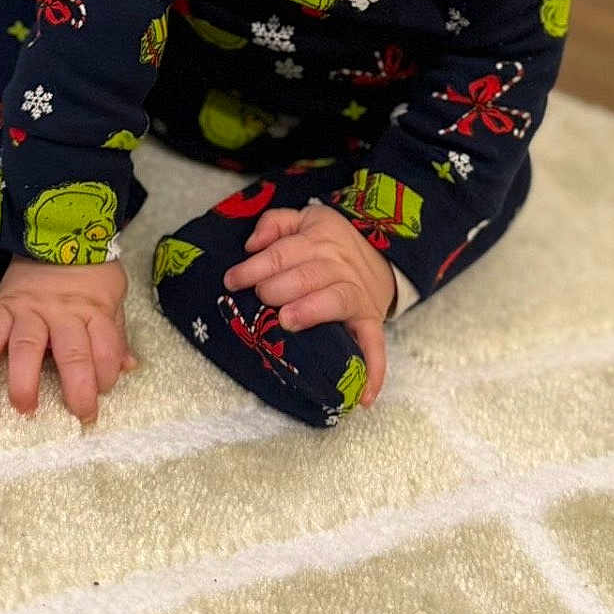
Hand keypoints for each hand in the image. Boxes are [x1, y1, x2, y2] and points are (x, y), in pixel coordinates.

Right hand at [0, 255, 137, 426]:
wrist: (56, 228)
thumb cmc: (89, 269)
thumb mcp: (113, 293)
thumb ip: (117, 331)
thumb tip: (128, 367)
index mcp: (95, 308)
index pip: (106, 348)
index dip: (107, 374)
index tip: (103, 393)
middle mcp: (63, 311)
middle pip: (72, 353)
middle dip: (76, 388)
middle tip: (79, 415)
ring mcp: (32, 309)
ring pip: (28, 346)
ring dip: (25, 380)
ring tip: (25, 408)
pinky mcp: (5, 306)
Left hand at [224, 205, 395, 406]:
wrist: (380, 256)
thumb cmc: (331, 243)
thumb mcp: (305, 219)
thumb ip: (275, 223)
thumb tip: (251, 244)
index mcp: (318, 241)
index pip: (283, 252)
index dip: (255, 267)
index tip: (232, 280)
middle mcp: (338, 267)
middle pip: (307, 274)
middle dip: (279, 286)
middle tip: (261, 297)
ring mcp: (356, 295)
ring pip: (336, 300)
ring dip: (312, 310)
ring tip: (287, 320)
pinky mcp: (369, 321)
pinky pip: (374, 343)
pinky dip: (373, 367)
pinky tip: (362, 393)